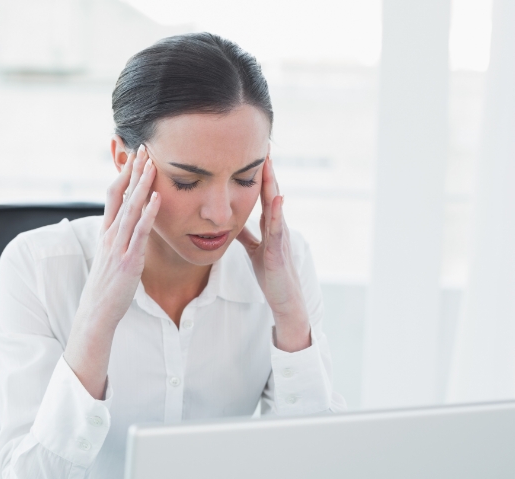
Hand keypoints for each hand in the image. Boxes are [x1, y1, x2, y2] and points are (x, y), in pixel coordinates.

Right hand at [64, 145, 159, 397]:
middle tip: (145, 147)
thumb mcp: (110, 257)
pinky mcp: (128, 260)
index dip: (124, 174)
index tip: (135, 156)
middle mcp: (110, 235)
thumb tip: (130, 227)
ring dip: (141, 184)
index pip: (114, 195)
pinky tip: (156, 198)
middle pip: (121, 194)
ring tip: (151, 163)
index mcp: (106, 233)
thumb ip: (119, 240)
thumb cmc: (106, 287)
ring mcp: (118, 246)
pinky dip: (148, 214)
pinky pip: (139, 233)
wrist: (96, 313)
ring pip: (130, 208)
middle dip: (133, 171)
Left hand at [236, 155, 310, 352]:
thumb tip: (230, 222)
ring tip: (269, 162)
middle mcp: (277, 226)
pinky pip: (278, 229)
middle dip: (267, 170)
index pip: (262, 194)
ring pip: (275, 205)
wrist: (284, 298)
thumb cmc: (270, 274)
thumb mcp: (253, 249)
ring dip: (272, 184)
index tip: (251, 151)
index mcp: (269, 225)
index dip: (258, 174)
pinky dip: (278, 212)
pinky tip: (277, 198)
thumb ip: (245, 234)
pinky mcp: (278, 251)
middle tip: (263, 144)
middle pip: (270, 193)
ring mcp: (280, 237)